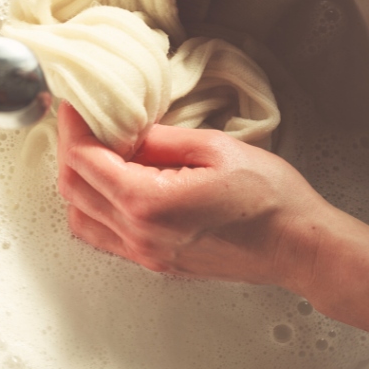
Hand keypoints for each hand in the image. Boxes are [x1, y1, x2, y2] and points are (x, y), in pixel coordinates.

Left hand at [56, 102, 338, 288]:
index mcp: (149, 203)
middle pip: (74, 189)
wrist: (297, 246)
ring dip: (78, 181)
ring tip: (96, 151)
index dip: (74, 127)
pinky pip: (102, 236)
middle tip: (83, 122)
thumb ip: (159, 139)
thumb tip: (124, 131)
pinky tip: (111, 185)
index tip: (75, 105)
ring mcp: (144, 254)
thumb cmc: (269, 198)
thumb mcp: (214, 148)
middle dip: (70, 149)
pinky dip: (93, 207)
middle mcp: (139, 235)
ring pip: (80, 217)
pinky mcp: (154, 262)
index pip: (84, 161)